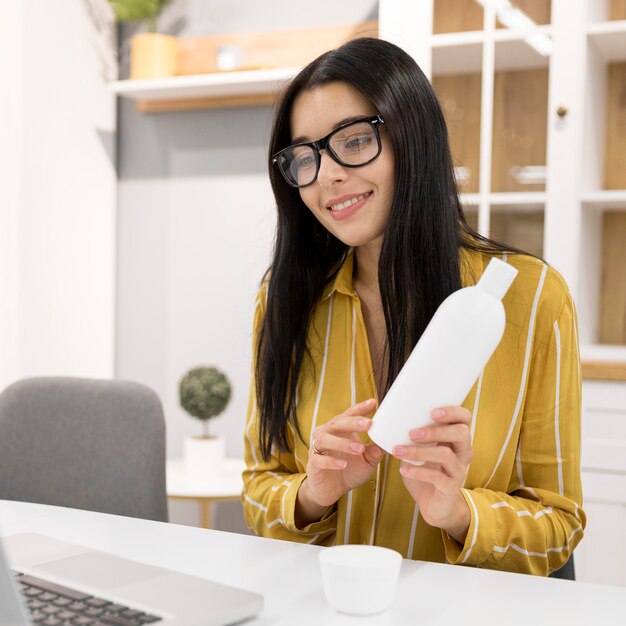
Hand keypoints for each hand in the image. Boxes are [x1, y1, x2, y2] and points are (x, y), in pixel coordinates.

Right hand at [296, 399, 383, 524]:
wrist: (331, 490)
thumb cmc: (349, 470)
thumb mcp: (367, 462)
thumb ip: (374, 453)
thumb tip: (384, 444)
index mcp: (341, 430)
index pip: (349, 415)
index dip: (360, 409)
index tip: (373, 403)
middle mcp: (327, 435)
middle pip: (336, 423)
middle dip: (352, 422)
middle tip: (368, 424)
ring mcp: (318, 448)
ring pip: (325, 439)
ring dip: (343, 442)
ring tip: (359, 448)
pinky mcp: (313, 464)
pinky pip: (319, 459)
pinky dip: (331, 461)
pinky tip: (343, 464)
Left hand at [393, 406, 472, 542]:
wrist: (434, 503)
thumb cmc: (427, 470)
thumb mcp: (421, 449)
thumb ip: (414, 434)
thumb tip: (390, 417)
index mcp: (457, 438)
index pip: (465, 418)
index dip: (453, 411)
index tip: (432, 411)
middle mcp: (463, 452)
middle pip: (461, 433)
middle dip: (435, 431)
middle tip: (412, 433)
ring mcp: (458, 470)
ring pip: (446, 455)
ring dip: (420, 451)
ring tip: (399, 450)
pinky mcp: (450, 488)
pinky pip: (437, 478)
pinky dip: (418, 472)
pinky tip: (403, 470)